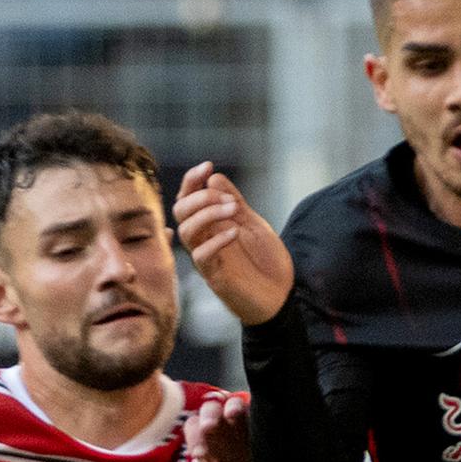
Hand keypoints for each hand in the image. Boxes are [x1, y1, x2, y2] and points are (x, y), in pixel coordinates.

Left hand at [169, 392, 252, 461]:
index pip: (194, 428)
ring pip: (234, 405)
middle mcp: (221, 429)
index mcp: (205, 442)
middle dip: (209, 416)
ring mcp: (243, 425)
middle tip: (209, 427)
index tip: (198, 453)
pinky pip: (258, 413)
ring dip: (232, 407)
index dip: (194, 437)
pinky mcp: (262, 426)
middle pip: (210, 410)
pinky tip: (258, 420)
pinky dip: (255, 412)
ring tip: (232, 413)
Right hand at [173, 162, 293, 324]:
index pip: (188, 197)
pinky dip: (216, 240)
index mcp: (210, 224)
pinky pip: (202, 256)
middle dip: (200, 196)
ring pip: (186, 230)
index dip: (192, 180)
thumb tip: (212, 177)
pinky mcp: (214, 275)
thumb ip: (234, 202)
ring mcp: (207, 257)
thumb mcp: (253, 223)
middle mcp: (204, 238)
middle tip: (228, 200)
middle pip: (180, 211)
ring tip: (233, 211)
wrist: (281, 295)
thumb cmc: (266, 261)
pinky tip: (235, 234)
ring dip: (207, 214)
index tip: (208, 166)